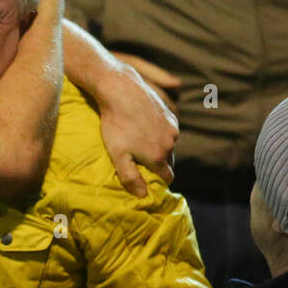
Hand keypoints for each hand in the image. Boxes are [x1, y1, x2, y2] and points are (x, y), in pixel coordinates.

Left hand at [98, 53, 178, 195]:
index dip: (158, 180)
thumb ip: (130, 177)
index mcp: (158, 157)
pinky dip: (158, 131)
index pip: (167, 177)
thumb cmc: (116, 124)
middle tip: (139, 157)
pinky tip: (143, 125)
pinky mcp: (170, 114)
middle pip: (168, 161)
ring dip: (158, 145)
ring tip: (138, 139)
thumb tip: (143, 195)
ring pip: (168, 144)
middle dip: (157, 162)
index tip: (148, 178)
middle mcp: (170, 144)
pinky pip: (167, 129)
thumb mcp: (118, 155)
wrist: (121, 91)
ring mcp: (172, 128)